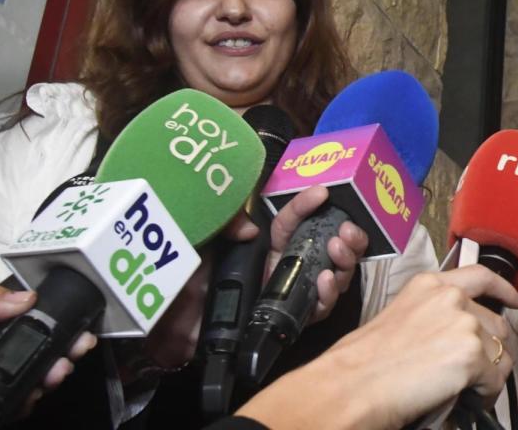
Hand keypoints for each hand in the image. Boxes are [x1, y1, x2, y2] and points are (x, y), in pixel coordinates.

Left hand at [0, 283, 96, 411]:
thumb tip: (27, 299)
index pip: (27, 323)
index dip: (56, 325)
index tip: (77, 331)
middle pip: (35, 352)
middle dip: (60, 354)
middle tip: (73, 355)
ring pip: (28, 381)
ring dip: (48, 378)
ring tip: (54, 376)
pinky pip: (7, 408)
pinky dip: (24, 404)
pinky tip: (28, 400)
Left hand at [143, 186, 366, 368]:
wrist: (170, 325)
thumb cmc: (183, 276)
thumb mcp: (202, 236)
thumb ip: (226, 224)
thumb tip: (253, 230)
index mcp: (264, 243)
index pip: (293, 219)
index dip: (309, 205)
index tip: (322, 193)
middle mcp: (281, 265)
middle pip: (327, 248)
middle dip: (345, 237)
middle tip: (347, 231)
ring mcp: (287, 292)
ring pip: (332, 275)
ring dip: (344, 262)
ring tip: (340, 251)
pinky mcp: (287, 319)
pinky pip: (317, 308)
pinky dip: (328, 295)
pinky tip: (328, 281)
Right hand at [236, 266, 517, 429]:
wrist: (352, 385)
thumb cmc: (363, 363)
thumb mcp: (399, 319)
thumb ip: (432, 317)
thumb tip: (456, 338)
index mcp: (429, 285)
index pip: (480, 276)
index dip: (504, 288)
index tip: (516, 299)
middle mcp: (450, 297)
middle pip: (496, 323)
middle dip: (490, 351)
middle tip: (472, 373)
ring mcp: (463, 323)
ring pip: (500, 353)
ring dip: (488, 375)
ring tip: (463, 390)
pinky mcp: (471, 354)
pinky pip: (495, 380)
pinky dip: (484, 395)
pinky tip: (464, 399)